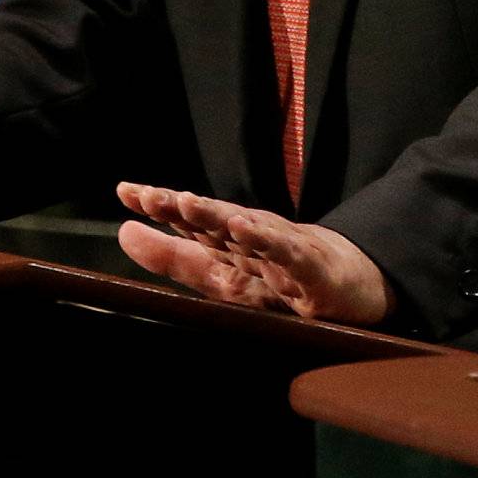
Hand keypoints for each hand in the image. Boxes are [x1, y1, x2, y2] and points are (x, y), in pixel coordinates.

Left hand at [115, 182, 393, 325]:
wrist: (354, 285)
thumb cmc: (281, 277)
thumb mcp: (222, 274)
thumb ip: (174, 257)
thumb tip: (123, 232)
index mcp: (227, 240)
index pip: (188, 220)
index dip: (159, 205)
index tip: (125, 191)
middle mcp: (250, 238)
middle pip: (212, 220)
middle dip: (180, 207)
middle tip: (147, 195)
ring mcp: (281, 250)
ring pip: (245, 229)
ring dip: (216, 215)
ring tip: (186, 202)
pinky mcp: (312, 270)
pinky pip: (287, 253)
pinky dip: (266, 241)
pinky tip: (245, 228)